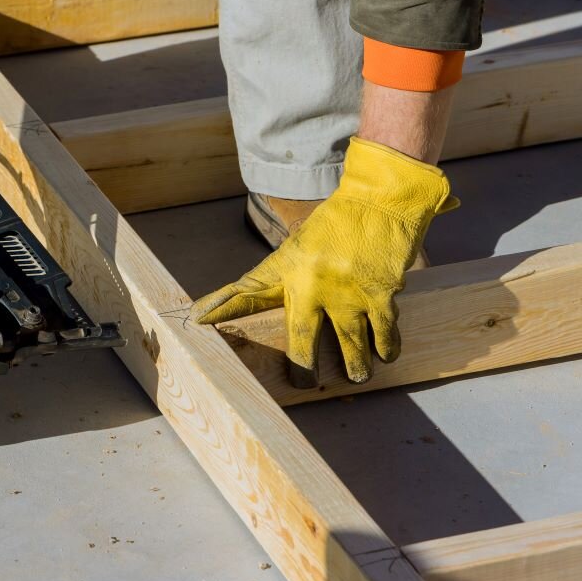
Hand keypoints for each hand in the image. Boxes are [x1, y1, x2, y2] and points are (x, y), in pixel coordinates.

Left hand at [191, 138, 455, 385]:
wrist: (381, 197)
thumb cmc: (338, 221)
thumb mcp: (301, 245)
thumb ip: (281, 275)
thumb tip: (251, 299)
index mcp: (288, 266)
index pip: (246, 290)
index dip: (220, 307)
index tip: (195, 320)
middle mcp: (313, 283)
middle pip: (301, 341)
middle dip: (302, 368)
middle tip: (303, 383)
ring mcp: (348, 292)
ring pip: (350, 346)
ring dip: (354, 366)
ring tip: (356, 377)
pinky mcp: (380, 294)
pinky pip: (383, 333)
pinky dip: (386, 347)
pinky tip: (384, 354)